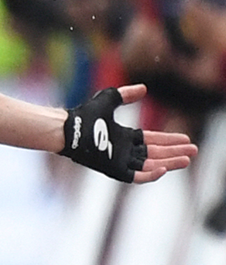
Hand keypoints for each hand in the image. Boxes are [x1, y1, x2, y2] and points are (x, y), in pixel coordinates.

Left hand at [62, 84, 197, 183]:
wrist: (70, 128)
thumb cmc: (85, 114)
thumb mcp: (110, 99)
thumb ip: (126, 94)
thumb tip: (144, 88)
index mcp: (124, 137)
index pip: (152, 140)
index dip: (169, 139)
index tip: (186, 139)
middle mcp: (124, 151)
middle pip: (155, 153)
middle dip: (174, 152)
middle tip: (193, 151)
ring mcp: (119, 161)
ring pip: (150, 165)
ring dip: (168, 163)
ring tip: (186, 160)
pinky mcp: (113, 170)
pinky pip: (135, 176)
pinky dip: (150, 174)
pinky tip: (163, 168)